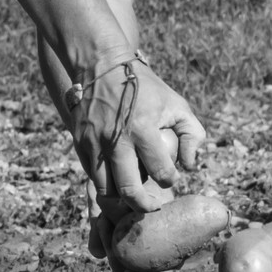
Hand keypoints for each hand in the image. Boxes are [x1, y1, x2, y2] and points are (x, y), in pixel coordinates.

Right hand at [70, 56, 204, 213]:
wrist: (101, 65)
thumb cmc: (144, 88)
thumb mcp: (176, 103)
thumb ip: (191, 135)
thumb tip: (189, 166)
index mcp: (143, 129)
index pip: (161, 173)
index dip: (171, 180)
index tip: (172, 177)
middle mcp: (116, 141)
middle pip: (129, 192)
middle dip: (144, 206)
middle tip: (152, 205)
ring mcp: (94, 145)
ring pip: (106, 192)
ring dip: (121, 200)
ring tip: (133, 198)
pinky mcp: (80, 145)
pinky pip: (92, 177)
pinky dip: (105, 186)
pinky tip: (117, 182)